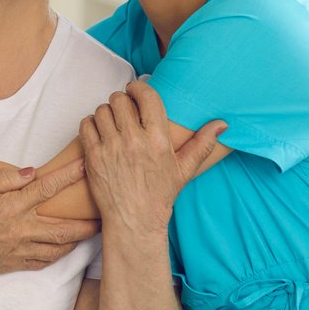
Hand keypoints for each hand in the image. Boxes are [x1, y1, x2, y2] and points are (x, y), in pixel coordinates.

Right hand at [0, 162, 100, 276]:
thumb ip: (5, 178)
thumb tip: (31, 172)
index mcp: (12, 207)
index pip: (48, 188)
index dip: (69, 176)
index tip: (87, 165)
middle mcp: (20, 230)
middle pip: (64, 227)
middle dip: (87, 222)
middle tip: (105, 216)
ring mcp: (18, 250)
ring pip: (57, 249)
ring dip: (76, 242)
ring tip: (89, 235)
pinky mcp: (11, 264)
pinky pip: (41, 262)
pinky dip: (55, 256)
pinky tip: (60, 251)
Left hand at [80, 80, 226, 236]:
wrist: (134, 221)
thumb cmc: (160, 195)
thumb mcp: (185, 169)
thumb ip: (203, 143)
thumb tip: (222, 124)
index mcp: (158, 140)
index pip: (146, 97)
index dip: (138, 88)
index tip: (135, 90)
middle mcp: (133, 141)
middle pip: (120, 100)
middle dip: (122, 100)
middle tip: (124, 108)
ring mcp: (111, 148)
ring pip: (102, 110)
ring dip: (106, 112)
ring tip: (112, 121)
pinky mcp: (93, 157)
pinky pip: (86, 125)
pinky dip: (91, 124)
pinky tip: (99, 131)